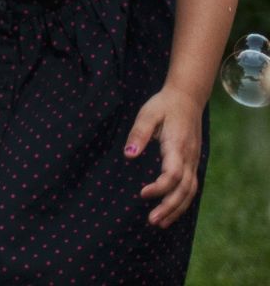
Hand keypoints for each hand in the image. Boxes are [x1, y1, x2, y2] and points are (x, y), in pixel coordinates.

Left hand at [126, 85, 202, 227]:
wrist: (187, 98)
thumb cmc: (163, 105)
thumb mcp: (147, 114)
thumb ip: (138, 134)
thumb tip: (129, 156)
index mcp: (177, 146)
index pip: (173, 174)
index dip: (160, 187)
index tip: (142, 194)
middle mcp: (189, 157)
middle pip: (184, 189)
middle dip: (169, 207)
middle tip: (153, 221)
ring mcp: (193, 161)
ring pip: (190, 191)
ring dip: (176, 209)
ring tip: (160, 223)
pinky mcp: (192, 162)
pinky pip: (191, 187)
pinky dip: (182, 201)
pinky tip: (171, 211)